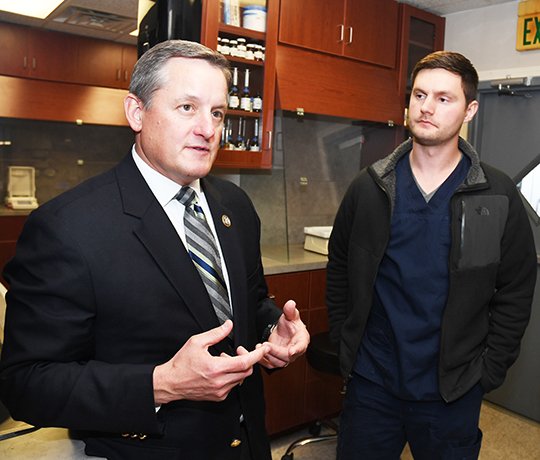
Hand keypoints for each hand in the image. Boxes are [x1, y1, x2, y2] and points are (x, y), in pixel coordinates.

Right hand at [153, 320, 269, 403]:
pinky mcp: (218, 396)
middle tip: (238, 350)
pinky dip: (232, 375)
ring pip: (241, 378)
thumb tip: (228, 325)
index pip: (245, 362)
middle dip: (247, 359)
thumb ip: (216, 333)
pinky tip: (221, 369)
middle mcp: (220, 382)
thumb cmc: (181, 364)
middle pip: (246, 371)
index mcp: (216, 368)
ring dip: (238, 367)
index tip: (264, 348)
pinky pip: (233, 385)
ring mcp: (220, 391)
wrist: (170, 383)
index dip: (257, 355)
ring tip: (225, 359)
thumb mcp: (197, 342)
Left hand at [258, 300, 309, 368]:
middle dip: (276, 351)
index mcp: (302, 340)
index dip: (297, 349)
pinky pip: (269, 364)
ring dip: (267, 356)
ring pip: (277, 362)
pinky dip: (261, 360)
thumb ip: (290, 310)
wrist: (284, 331)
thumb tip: (290, 304)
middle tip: (266, 345)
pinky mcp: (276, 360)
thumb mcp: (291, 315)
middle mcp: (295, 352)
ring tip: (259, 347)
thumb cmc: (291, 324)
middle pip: (287, 356)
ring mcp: (285, 358)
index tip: (291, 351)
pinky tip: (256, 351)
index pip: (301, 346)